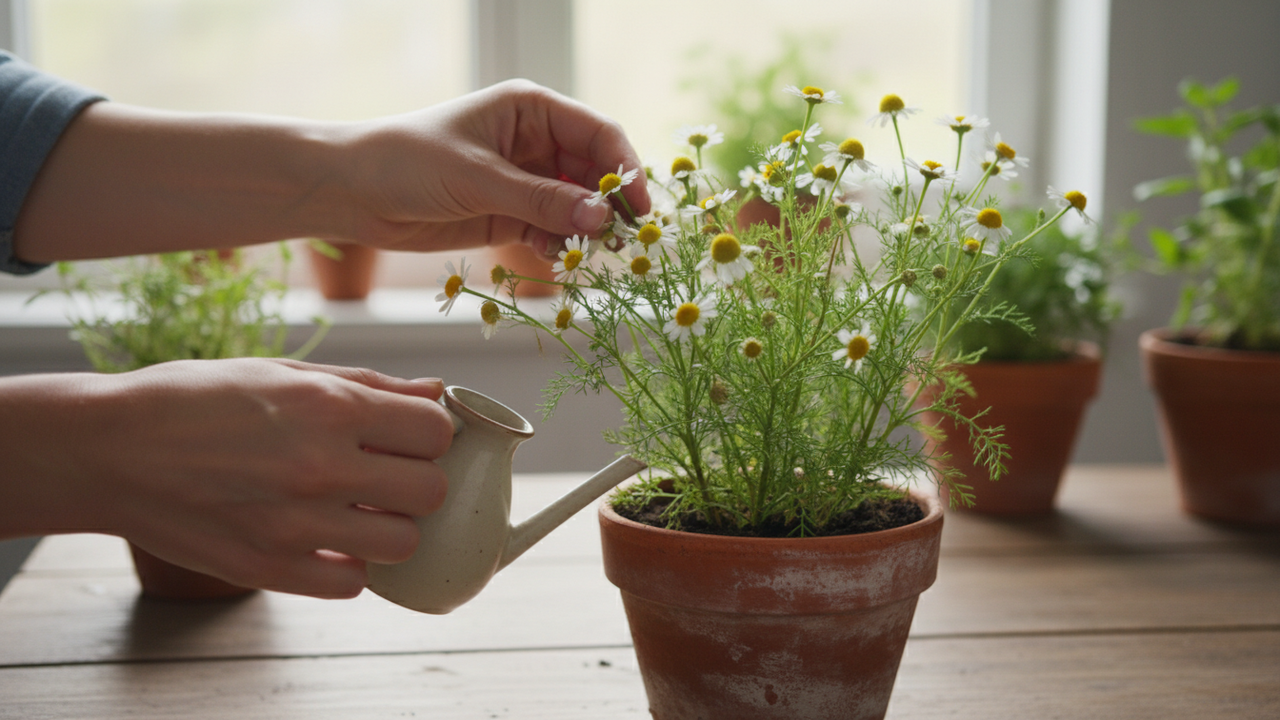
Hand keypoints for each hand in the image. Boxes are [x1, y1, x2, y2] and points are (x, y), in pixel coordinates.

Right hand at [0, 358, 454, 598]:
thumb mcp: (282, 371)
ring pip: (402, 544)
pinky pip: (351, 585)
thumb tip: (436, 392)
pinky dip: (346, 567)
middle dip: (417, 482)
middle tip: (385, 476)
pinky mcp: (267, 568)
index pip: (436, 432)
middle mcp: (320, 465)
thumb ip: (366, 385)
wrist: (108, 450)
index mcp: (328, 407)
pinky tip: (325, 544)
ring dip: (388, 528)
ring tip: (357, 511)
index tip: (406, 436)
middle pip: (431, 491)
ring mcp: (295, 524)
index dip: (428, 434)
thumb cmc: (195, 400)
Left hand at [341, 79, 651, 255]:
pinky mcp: (509, 215)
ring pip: (577, 207)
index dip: (625, 169)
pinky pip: (552, 231)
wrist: (351, 192)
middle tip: (620, 241)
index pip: (598, 134)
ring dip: (586, 231)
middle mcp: (535, 142)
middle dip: (609, 205)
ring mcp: (524, 180)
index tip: (638, 207)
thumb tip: (602, 216)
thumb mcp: (479, 179)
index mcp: (531, 110)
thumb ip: (542, 200)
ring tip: (587, 255)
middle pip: (594, 173)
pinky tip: (557, 259)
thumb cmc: (407, 162)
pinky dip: (561, 246)